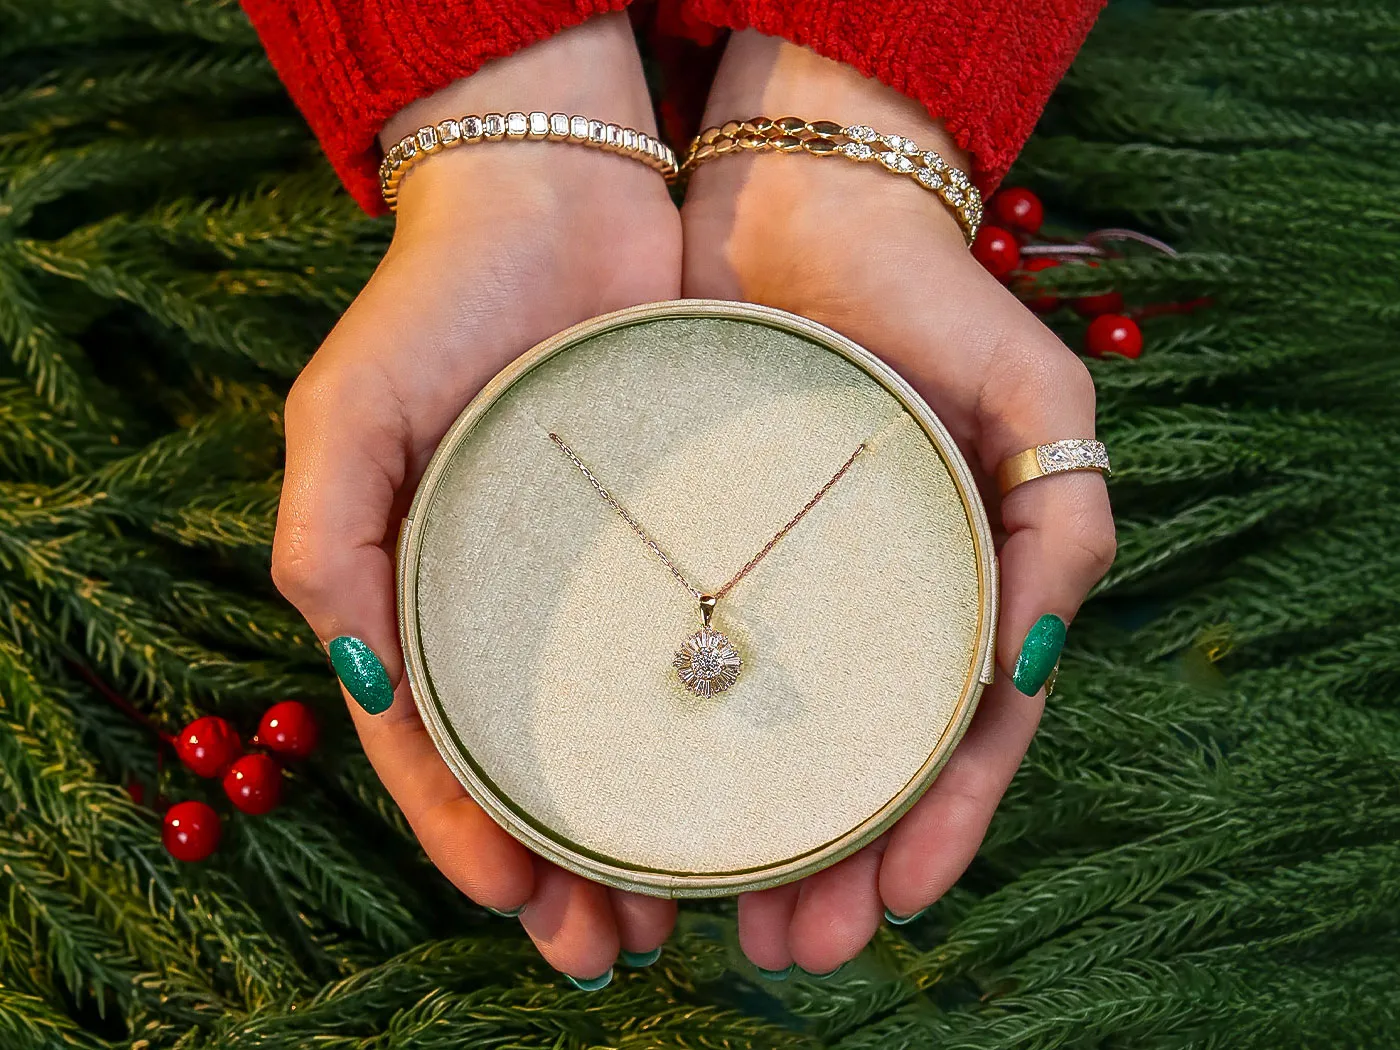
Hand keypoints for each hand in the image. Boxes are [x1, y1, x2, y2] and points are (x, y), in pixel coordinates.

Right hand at [272, 15, 681, 984]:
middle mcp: (514, 603)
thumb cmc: (436, 303)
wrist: (558, 198)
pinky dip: (709, 729)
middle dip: (570, 867)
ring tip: (684, 913)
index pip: (440, 748)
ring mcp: (599, 580)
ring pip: (622, 732)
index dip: (471, 837)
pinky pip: (696, 652)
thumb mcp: (348, 416)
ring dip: (645, 826)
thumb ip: (330, 545)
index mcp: (426, 594)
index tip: (524, 907)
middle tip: (616, 949)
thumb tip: (367, 689)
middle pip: (538, 765)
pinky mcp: (680, 539)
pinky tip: (745, 786)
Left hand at [682, 32, 1115, 973]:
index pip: (953, 741)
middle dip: (831, 864)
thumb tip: (1032, 668)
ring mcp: (781, 584)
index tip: (891, 904)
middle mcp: (867, 603)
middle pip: (854, 764)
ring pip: (765, 738)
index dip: (931, 831)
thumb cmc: (925, 298)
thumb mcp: (1036, 400)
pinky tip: (646, 803)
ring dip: (748, 834)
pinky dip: (674, 744)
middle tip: (792, 945)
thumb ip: (1063, 528)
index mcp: (953, 588)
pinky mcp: (696, 553)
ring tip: (715, 920)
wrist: (797, 203)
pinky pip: (682, 666)